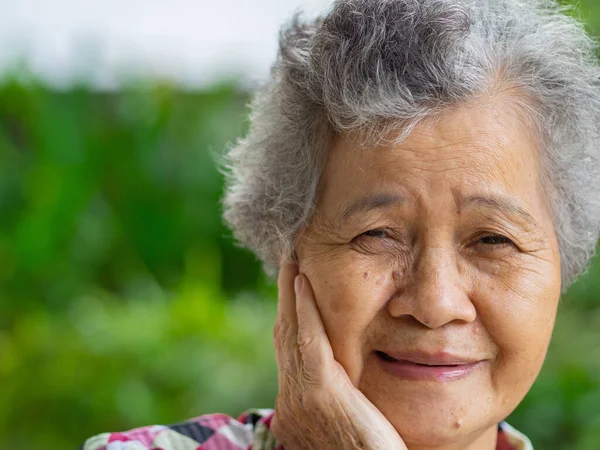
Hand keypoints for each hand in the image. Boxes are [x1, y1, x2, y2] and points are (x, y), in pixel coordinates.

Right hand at [271, 263, 406, 449]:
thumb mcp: (348, 427)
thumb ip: (341, 402)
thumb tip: (348, 382)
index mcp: (296, 408)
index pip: (288, 352)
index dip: (289, 317)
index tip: (293, 288)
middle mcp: (290, 399)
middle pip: (283, 335)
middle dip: (284, 297)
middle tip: (287, 262)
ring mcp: (301, 396)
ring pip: (291, 331)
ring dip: (290, 292)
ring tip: (292, 261)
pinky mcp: (320, 392)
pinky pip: (308, 341)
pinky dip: (304, 310)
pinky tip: (303, 282)